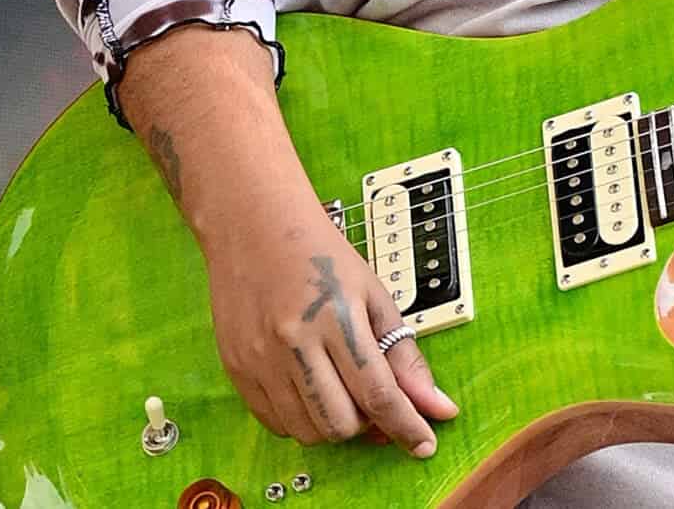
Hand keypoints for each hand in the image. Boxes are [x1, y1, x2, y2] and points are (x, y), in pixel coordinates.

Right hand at [199, 192, 459, 452]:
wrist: (255, 228)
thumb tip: (436, 405)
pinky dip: (302, 419)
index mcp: (336, 317)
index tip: (424, 444)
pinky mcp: (238, 370)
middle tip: (375, 402)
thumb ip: (404, 356)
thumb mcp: (374, 295)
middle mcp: (294, 343)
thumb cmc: (320, 254)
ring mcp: (261, 360)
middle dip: (367, 424)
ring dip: (334, 424)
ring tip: (343, 392)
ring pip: (308, 431)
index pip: (377, 392)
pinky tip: (312, 390)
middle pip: (341, 422)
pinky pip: (276, 423)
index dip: (405, 425)